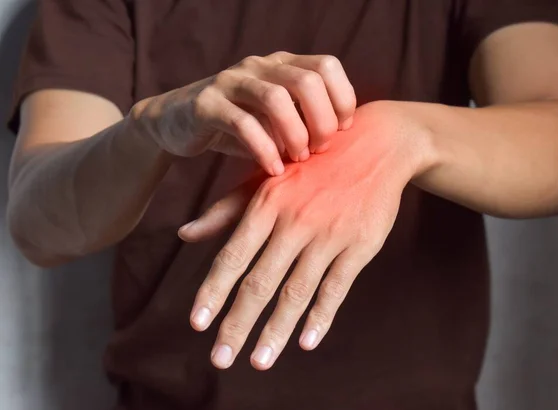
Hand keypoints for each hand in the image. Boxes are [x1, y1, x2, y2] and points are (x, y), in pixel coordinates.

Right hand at [129, 52, 355, 175]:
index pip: (327, 66)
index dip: (342, 99)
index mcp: (282, 64)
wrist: (177, 124)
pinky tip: (273, 169)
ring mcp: (231, 82)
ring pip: (275, 98)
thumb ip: (305, 121)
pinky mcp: (207, 104)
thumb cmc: (237, 126)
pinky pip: (243, 124)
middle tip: (318, 150)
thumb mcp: (276, 120)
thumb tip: (344, 140)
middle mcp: (259, 66)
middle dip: (321, 121)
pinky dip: (265, 150)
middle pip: (307, 80)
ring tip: (298, 160)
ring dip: (295, 134)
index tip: (340, 132)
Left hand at [179, 101, 432, 369]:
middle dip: (237, 324)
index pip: (233, 256)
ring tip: (259, 362)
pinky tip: (306, 342)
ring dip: (276, 331)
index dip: (213, 292)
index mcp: (267, 203)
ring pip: (296, 291)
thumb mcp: (268, 176)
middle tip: (220, 359)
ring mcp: (329, 235)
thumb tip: (184, 234)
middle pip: (260, 282)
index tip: (197, 323)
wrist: (377, 143)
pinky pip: (337, 287)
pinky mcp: (360, 245)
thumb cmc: (313, 162)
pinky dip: (321, 317)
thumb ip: (227, 209)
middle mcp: (294, 221)